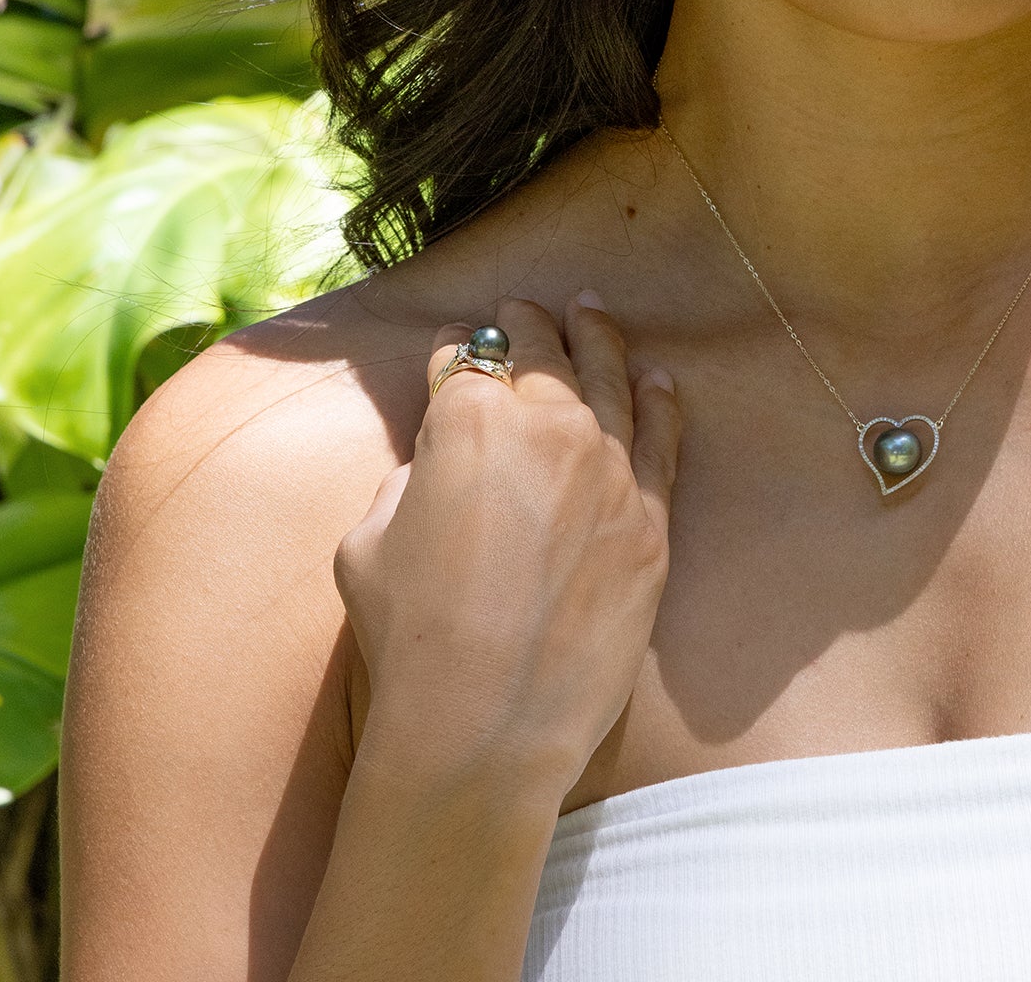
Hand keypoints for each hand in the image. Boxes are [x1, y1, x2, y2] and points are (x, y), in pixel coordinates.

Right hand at [333, 295, 680, 807]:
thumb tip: (436, 470)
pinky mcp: (651, 518)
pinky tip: (654, 377)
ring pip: (609, 379)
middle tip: (523, 310)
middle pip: (542, 355)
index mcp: (469, 418)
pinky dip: (658, 398)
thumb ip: (407, 484)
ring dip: (596, 339)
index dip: (453, 354)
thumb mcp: (367, 542)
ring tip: (590, 313)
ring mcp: (610, 467)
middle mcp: (548, 424)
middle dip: (528, 326)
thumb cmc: (410, 637)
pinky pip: (662, 437)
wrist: (486, 721)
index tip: (453, 349)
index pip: (462, 362)